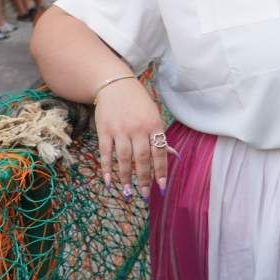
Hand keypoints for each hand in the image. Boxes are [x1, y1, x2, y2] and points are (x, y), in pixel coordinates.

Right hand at [94, 76, 167, 199]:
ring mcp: (120, 130)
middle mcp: (138, 129)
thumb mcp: (154, 116)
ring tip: (128, 192)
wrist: (115, 85)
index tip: (161, 187)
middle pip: (142, 158)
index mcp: (154, 125)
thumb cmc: (138, 103)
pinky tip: (110, 181)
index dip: (161, 171)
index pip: (159, 152)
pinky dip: (107, 168)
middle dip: (144, 178)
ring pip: (124, 158)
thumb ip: (161, 137)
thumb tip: (174, 155)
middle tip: (144, 195)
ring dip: (126, 177)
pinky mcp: (104, 130)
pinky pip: (106, 153)